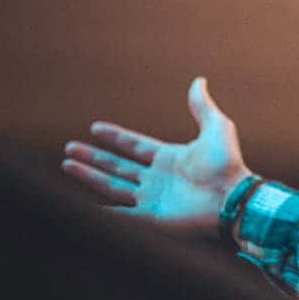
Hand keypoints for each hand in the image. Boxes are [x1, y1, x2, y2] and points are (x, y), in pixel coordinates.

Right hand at [61, 77, 252, 240]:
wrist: (232, 196)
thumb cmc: (227, 164)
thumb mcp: (216, 127)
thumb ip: (202, 106)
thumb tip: (198, 80)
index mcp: (170, 158)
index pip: (135, 145)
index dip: (115, 137)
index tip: (95, 128)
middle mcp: (158, 178)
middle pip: (118, 166)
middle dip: (93, 158)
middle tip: (69, 149)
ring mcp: (153, 199)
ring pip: (112, 186)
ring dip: (89, 176)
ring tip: (66, 165)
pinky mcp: (151, 219)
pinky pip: (120, 216)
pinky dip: (101, 214)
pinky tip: (82, 209)